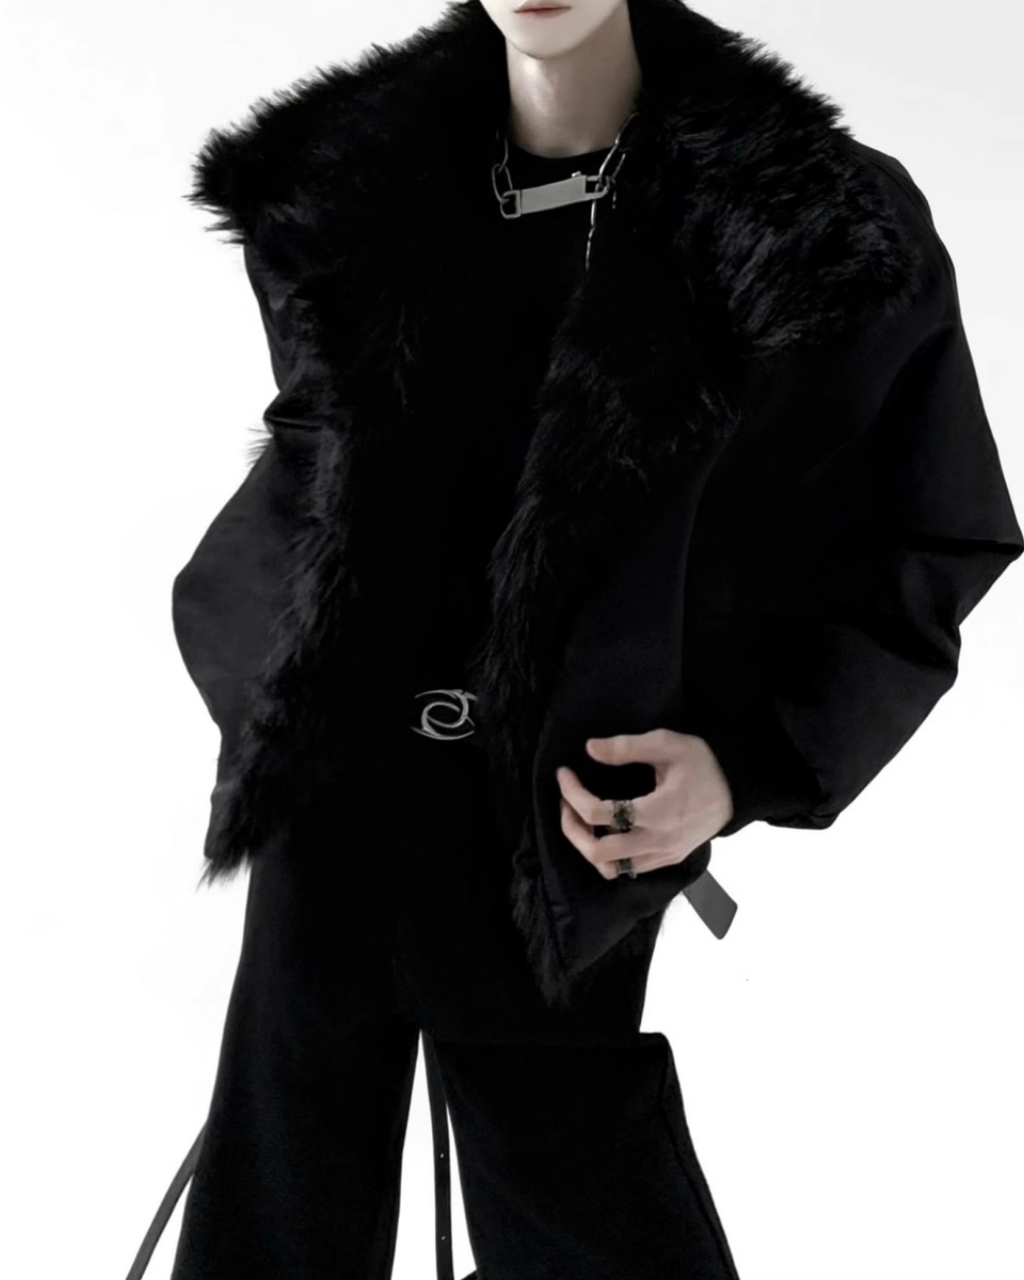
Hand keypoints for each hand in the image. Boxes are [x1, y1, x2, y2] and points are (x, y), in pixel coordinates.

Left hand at [556, 729, 733, 879]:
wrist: (738, 790)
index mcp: (657, 812)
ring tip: (582, 819)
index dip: (572, 794)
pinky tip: (606, 830)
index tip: (564, 774)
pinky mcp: (667, 860)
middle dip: (572, 828)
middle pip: (597, 852)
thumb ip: (627, 747)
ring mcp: (663, 855)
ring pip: (610, 869)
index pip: (598, 814)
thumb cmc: (703, 764)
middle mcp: (657, 841)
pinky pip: (628, 869)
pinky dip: (608, 855)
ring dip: (587, 846)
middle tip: (566, 802)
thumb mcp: (667, 744)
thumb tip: (590, 748)